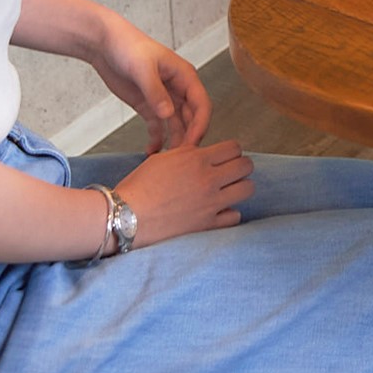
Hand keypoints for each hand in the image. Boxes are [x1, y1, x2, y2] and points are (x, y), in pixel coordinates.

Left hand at [91, 16, 210, 150]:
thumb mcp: (143, 68)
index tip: (193, 144)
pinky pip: (158, 126)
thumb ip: (156, 92)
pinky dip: (157, 139)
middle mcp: (178, 89)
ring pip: (176, 125)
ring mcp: (163, 98)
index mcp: (185, 76)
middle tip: (180, 158)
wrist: (105, 44)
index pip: (202, 104)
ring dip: (174, 141)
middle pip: (192, 118)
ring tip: (167, 160)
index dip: (201, 125)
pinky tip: (151, 151)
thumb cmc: (129, 48)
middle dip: (189, 137)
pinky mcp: (148, 105)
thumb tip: (169, 115)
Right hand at [116, 139, 253, 248]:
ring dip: (239, 187)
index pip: (234, 147)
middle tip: (229, 172)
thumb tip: (202, 153)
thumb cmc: (138, 187)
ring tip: (227, 190)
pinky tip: (218, 211)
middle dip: (240, 166)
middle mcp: (208, 179)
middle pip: (246, 166)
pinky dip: (229, 213)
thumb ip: (188, 154)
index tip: (225, 157)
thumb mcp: (162, 159)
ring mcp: (210, 203)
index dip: (230, 151)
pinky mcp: (207, 225)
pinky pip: (235, 216)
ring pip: (247, 189)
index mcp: (197, 159)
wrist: (125, 217)